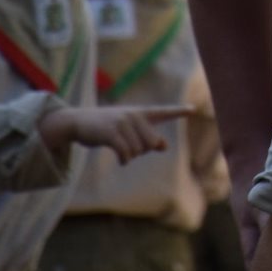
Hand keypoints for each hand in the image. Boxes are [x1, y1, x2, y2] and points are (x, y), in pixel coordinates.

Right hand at [42, 104, 192, 162]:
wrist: (78, 121)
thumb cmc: (105, 127)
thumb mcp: (127, 130)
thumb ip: (146, 137)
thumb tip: (164, 146)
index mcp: (140, 113)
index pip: (163, 112)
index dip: (179, 111)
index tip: (193, 110)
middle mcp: (134, 115)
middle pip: (152, 142)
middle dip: (143, 151)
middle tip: (131, 150)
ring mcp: (122, 123)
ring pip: (139, 150)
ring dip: (131, 157)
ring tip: (122, 152)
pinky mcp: (111, 133)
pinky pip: (126, 153)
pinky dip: (125, 160)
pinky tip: (121, 160)